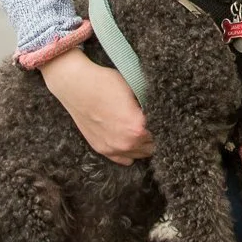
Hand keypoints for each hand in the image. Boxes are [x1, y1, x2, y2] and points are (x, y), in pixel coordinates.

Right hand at [39, 47, 154, 163]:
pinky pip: (123, 159)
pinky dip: (129, 151)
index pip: (162, 133)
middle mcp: (125, 143)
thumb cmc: (105, 83)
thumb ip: (148, 105)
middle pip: (151, 147)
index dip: (164, 124)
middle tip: (152, 122)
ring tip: (141, 130)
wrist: (76, 85)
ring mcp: (112, 149)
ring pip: (138, 154)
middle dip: (154, 136)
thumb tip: (160, 111)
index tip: (164, 118)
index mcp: (137, 128)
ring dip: (142, 145)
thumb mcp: (134, 88)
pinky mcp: (100, 149)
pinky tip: (129, 139)